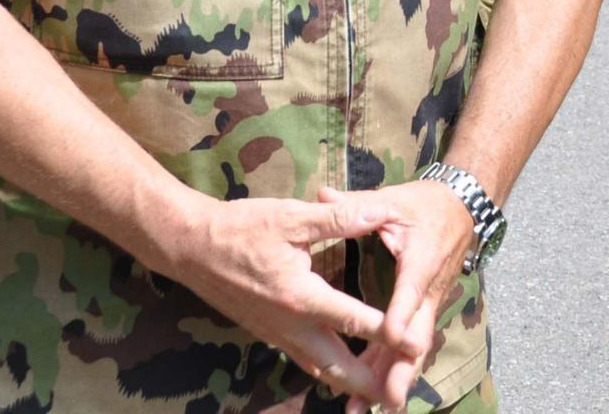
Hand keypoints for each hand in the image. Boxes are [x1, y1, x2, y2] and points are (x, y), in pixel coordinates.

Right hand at [159, 193, 393, 403]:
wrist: (192, 248)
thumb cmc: (241, 229)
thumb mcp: (290, 217)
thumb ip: (338, 218)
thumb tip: (380, 212)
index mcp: (301, 297)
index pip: (355, 320)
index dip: (389, 332)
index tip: (417, 344)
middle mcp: (291, 326)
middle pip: (339, 365)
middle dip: (370, 381)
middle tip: (399, 395)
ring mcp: (278, 335)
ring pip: (321, 369)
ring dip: (350, 383)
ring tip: (379, 395)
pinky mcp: (270, 335)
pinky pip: (306, 361)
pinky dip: (329, 371)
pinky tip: (344, 374)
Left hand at [319, 181, 480, 413]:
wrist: (462, 208)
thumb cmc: (424, 204)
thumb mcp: (393, 200)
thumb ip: (357, 204)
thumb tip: (322, 194)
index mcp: (421, 260)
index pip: (411, 291)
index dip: (400, 315)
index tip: (389, 337)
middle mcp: (428, 290)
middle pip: (418, 335)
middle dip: (402, 369)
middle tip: (387, 399)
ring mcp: (427, 305)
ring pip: (414, 348)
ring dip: (396, 379)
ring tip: (372, 409)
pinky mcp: (422, 312)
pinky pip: (410, 345)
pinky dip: (395, 370)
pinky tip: (377, 396)